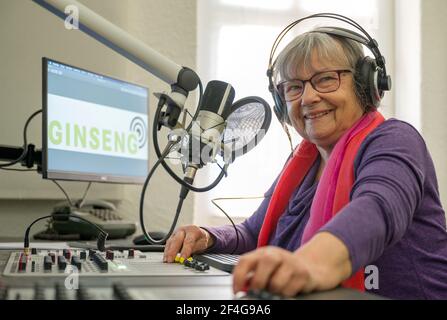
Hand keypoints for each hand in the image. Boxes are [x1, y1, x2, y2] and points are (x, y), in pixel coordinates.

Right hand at [163, 225, 213, 262]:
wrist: (198, 232)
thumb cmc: (200, 238)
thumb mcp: (202, 243)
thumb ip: (195, 249)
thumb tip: (188, 257)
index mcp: (193, 231)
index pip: (188, 241)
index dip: (185, 251)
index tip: (183, 259)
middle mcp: (183, 230)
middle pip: (176, 240)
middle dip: (173, 251)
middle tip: (171, 260)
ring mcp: (176, 232)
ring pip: (170, 241)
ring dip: (168, 252)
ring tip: (167, 260)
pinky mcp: (172, 236)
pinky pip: (168, 243)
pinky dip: (166, 251)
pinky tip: (165, 257)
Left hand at [232, 241, 347, 296]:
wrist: (312, 267)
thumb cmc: (283, 271)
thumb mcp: (266, 269)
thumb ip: (252, 276)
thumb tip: (241, 288)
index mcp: (262, 253)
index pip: (245, 260)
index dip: (238, 277)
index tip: (237, 291)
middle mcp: (276, 254)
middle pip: (264, 263)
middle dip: (259, 282)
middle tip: (258, 291)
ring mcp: (291, 262)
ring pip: (276, 282)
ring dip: (274, 291)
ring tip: (276, 289)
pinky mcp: (303, 273)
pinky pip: (289, 291)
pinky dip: (286, 294)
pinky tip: (289, 289)